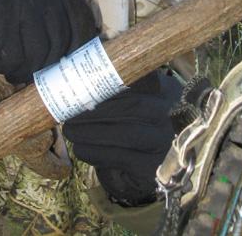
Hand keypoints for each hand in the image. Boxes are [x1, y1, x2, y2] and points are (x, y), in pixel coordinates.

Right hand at [0, 0, 97, 83]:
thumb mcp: (26, 11)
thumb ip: (50, 26)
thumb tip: (75, 65)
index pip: (82, 21)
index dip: (77, 50)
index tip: (65, 68)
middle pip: (60, 40)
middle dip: (43, 66)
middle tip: (25, 75)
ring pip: (38, 50)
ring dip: (23, 70)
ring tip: (9, 70)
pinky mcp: (1, 7)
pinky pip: (13, 53)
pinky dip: (5, 65)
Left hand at [63, 70, 181, 206]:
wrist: (144, 170)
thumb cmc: (132, 128)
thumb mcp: (134, 101)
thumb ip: (117, 85)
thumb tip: (80, 70)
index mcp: (165, 91)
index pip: (145, 79)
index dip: (118, 78)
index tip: (88, 80)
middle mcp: (171, 115)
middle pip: (134, 106)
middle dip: (98, 108)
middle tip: (71, 111)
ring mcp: (165, 142)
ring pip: (126, 133)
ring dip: (91, 131)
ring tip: (70, 130)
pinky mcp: (153, 167)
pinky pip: (120, 157)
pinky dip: (94, 152)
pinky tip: (80, 148)